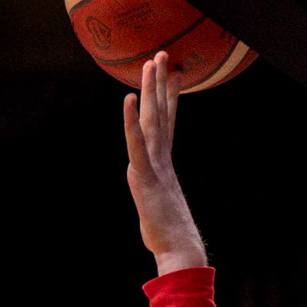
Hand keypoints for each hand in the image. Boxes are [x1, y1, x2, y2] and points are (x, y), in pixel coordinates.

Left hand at [124, 53, 208, 274]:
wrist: (179, 251)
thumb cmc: (170, 238)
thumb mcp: (158, 210)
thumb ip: (155, 198)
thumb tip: (155, 202)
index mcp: (164, 166)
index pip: (168, 125)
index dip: (171, 99)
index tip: (175, 77)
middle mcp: (161, 160)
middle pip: (161, 114)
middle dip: (160, 84)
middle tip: (162, 55)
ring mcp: (154, 166)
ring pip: (151, 120)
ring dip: (150, 90)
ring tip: (152, 63)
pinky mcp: (145, 176)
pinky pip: (136, 143)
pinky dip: (131, 121)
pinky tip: (128, 99)